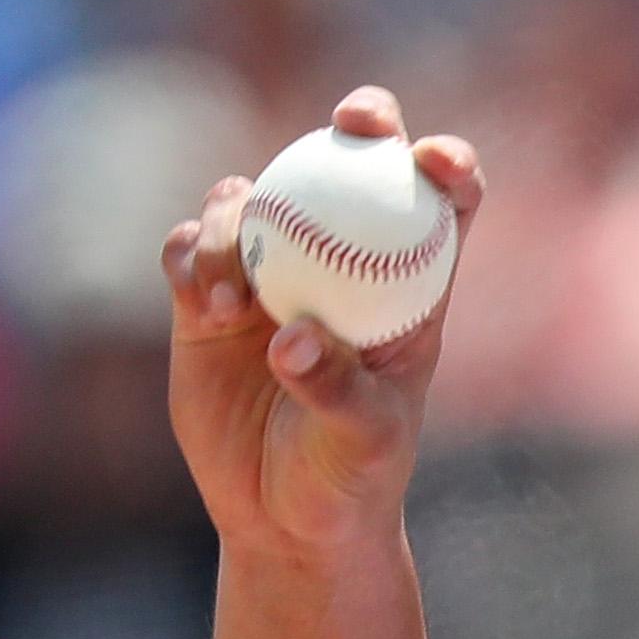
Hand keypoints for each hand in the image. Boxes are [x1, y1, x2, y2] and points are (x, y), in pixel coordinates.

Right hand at [160, 86, 481, 560]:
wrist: (284, 519)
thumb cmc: (350, 479)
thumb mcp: (363, 441)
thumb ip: (335, 388)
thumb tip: (288, 339)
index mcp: (408, 291)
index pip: (442, 209)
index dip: (447, 166)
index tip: (433, 157)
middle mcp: (341, 265)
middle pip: (353, 167)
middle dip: (362, 122)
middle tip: (353, 120)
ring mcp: (271, 273)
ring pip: (257, 199)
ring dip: (242, 217)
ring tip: (233, 297)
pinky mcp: (207, 298)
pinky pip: (192, 248)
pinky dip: (192, 255)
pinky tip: (202, 298)